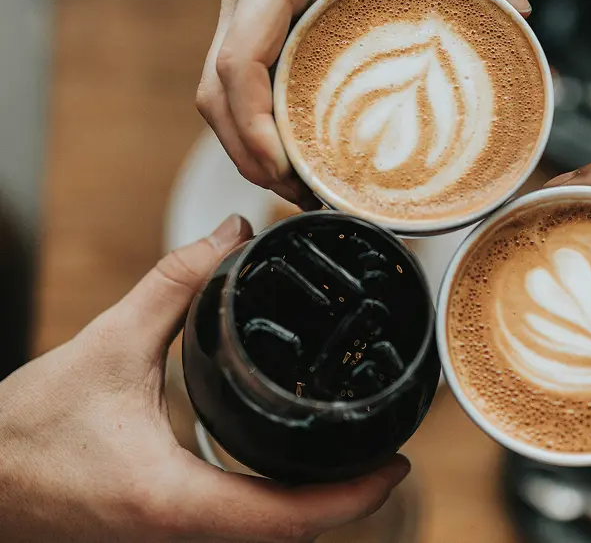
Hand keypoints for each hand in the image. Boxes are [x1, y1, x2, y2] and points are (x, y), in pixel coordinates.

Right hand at [0, 215, 408, 541]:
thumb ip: (175, 284)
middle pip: (291, 534)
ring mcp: (173, 542)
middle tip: (389, 449)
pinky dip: (280, 508)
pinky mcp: (164, 533)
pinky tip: (295, 470)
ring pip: (267, 539)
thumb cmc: (24, 430)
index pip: (286, 518)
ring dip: (318, 506)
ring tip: (356, 454)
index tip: (397, 464)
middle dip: (348, 499)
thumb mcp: (106, 345)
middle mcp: (179, 535)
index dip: (352, 497)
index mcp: (172, 499)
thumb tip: (231, 234)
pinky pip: (240, 531)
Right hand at [196, 0, 530, 206]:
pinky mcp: (252, 12)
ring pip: (214, 91)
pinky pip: (233, 77)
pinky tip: (290, 140)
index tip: (284, 167)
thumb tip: (517, 9)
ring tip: (295, 182)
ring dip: (244, 143)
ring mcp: (241, 4)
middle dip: (247, 153)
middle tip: (299, 194)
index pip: (236, 64)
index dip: (251, 126)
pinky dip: (251, 118)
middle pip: (214, 95)